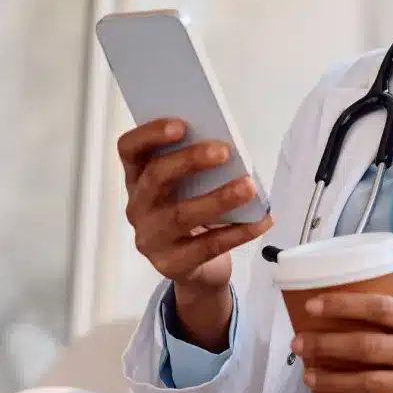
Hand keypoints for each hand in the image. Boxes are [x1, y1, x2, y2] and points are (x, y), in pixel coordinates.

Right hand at [118, 118, 271, 349]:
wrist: (198, 267)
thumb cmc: (194, 212)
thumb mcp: (191, 186)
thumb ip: (199, 167)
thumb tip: (229, 150)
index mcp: (139, 178)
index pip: (130, 150)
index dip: (150, 134)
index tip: (181, 125)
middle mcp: (138, 206)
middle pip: (155, 178)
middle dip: (190, 161)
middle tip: (224, 151)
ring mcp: (151, 238)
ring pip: (181, 215)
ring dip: (218, 198)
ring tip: (248, 187)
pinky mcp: (171, 264)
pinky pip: (208, 246)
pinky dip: (239, 232)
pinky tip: (262, 220)